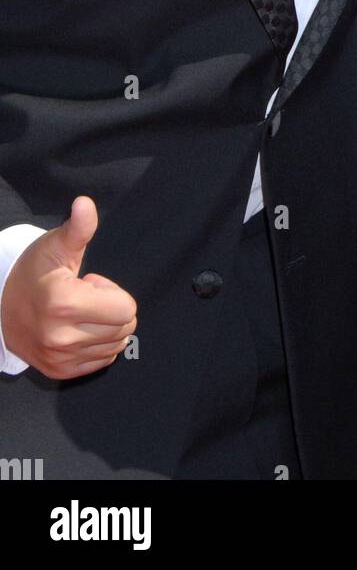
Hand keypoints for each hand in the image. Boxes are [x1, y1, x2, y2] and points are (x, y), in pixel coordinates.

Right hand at [1, 196, 137, 378]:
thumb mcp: (56, 245)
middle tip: (84, 297)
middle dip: (112, 308)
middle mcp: (61, 337)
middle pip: (124, 328)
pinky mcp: (59, 372)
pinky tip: (77, 329)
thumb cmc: (35, 271)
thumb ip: (79, 228)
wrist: (1, 307)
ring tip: (78, 313)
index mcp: (63, 303)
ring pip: (116, 345)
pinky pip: (103, 361)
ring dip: (106, 327)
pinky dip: (98, 344)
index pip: (126, 309)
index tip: (88, 284)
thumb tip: (85, 203)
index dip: (112, 292)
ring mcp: (59, 358)